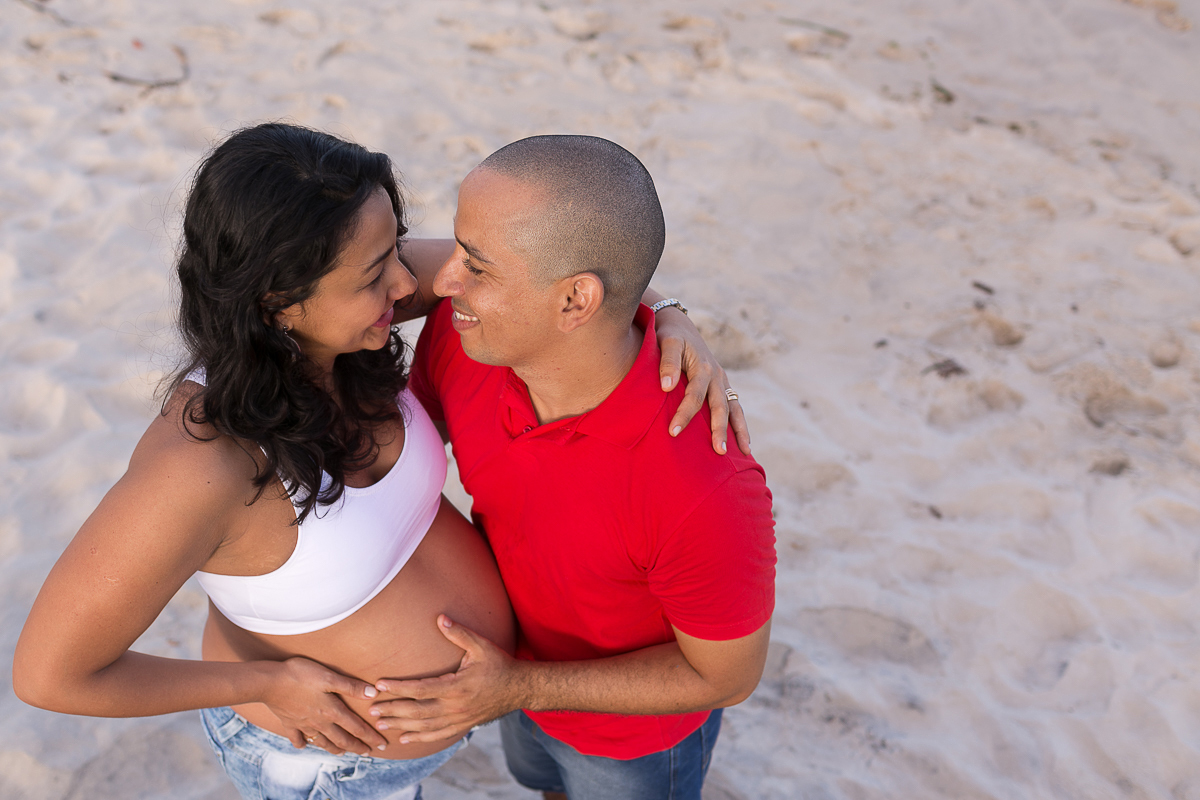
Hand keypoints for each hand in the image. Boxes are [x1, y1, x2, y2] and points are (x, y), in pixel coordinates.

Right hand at [261, 656, 389, 755]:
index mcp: (332, 711)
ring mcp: (303, 725)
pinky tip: (305, 745)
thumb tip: (373, 693)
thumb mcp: (329, 677)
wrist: (269, 682)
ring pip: (322, 742)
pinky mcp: (289, 723)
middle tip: (367, 753)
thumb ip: (351, 686)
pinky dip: (303, 744)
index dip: (370, 736)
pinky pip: (297, 739)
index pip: (356, 727)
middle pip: (342, 739)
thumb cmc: (300, 675)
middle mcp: (319, 722)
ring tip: (342, 752)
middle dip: (356, 747)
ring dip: (334, 748)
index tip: (381, 745)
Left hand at [369, 615, 524, 744]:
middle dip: (393, 710)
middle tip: (371, 709)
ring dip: (400, 725)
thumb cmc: (499, 665)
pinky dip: (418, 738)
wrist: (519, 689)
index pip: (421, 689)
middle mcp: (455, 707)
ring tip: (380, 724)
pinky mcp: (462, 726)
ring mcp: (458, 720)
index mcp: (457, 687)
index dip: (398, 687)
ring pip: (424, 727)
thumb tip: (440, 618)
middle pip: (417, 712)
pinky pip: (436, 736)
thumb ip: (460, 633)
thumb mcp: (482, 646)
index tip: (379, 684)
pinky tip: (403, 738)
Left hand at [655, 309, 751, 454]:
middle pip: (720, 407)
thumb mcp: (667, 343)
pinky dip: (739, 423)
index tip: (673, 432)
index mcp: (703, 368)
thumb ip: (668, 363)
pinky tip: (742, 442)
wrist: (680, 325)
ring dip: (739, 430)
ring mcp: (722, 381)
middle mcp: (717, 376)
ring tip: (745, 452)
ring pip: (734, 408)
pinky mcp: (722, 385)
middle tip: (719, 451)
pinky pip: (734, 407)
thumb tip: (666, 387)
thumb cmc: (670, 336)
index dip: (684, 415)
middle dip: (720, 430)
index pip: (694, 396)